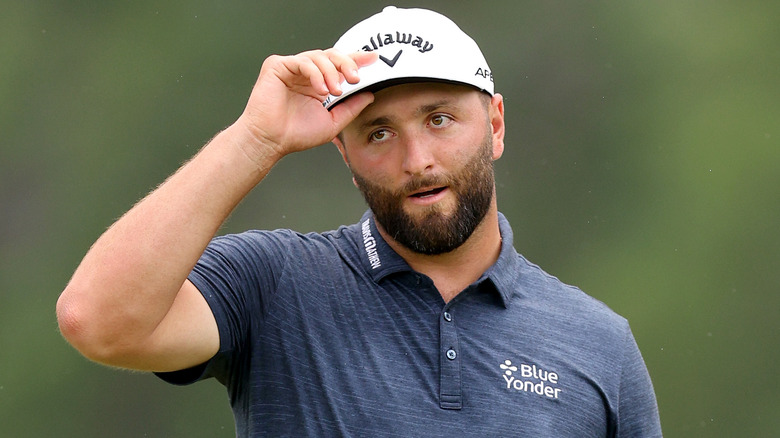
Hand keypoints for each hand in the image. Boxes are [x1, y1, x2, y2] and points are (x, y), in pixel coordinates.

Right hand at [236, 49, 377, 159]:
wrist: (271, 141)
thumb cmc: (296, 134)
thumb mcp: (333, 121)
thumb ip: (351, 107)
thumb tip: (370, 95)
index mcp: (318, 84)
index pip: (339, 66)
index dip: (356, 60)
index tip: (373, 59)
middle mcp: (305, 74)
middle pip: (331, 56)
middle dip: (347, 64)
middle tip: (355, 78)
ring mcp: (291, 68)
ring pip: (318, 56)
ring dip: (331, 72)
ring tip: (334, 91)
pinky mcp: (277, 66)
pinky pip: (302, 61)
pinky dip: (314, 73)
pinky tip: (320, 89)